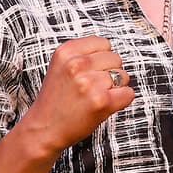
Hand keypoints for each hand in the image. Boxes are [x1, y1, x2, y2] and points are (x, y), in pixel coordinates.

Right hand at [24, 36, 134, 156]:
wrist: (43, 129)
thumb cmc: (56, 100)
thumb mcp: (61, 67)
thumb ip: (83, 54)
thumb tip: (112, 52)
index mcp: (66, 52)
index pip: (103, 43)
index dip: (101, 59)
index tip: (89, 72)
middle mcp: (76, 64)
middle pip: (115, 58)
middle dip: (109, 72)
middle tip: (91, 88)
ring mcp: (89, 83)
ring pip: (123, 76)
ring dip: (114, 88)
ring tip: (94, 97)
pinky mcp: (101, 101)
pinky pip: (128, 93)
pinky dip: (122, 100)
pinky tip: (104, 105)